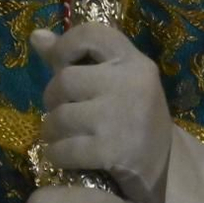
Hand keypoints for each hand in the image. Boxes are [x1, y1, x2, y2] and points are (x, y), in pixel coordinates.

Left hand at [31, 24, 174, 202]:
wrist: (166, 169)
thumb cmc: (134, 118)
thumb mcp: (115, 81)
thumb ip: (77, 58)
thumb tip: (37, 36)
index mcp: (134, 61)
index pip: (91, 33)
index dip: (65, 45)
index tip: (60, 63)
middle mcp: (130, 83)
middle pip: (64, 80)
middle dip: (53, 99)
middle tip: (63, 111)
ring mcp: (121, 117)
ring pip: (59, 117)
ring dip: (51, 131)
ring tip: (62, 135)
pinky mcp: (112, 151)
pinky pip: (63, 149)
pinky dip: (57, 154)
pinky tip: (65, 155)